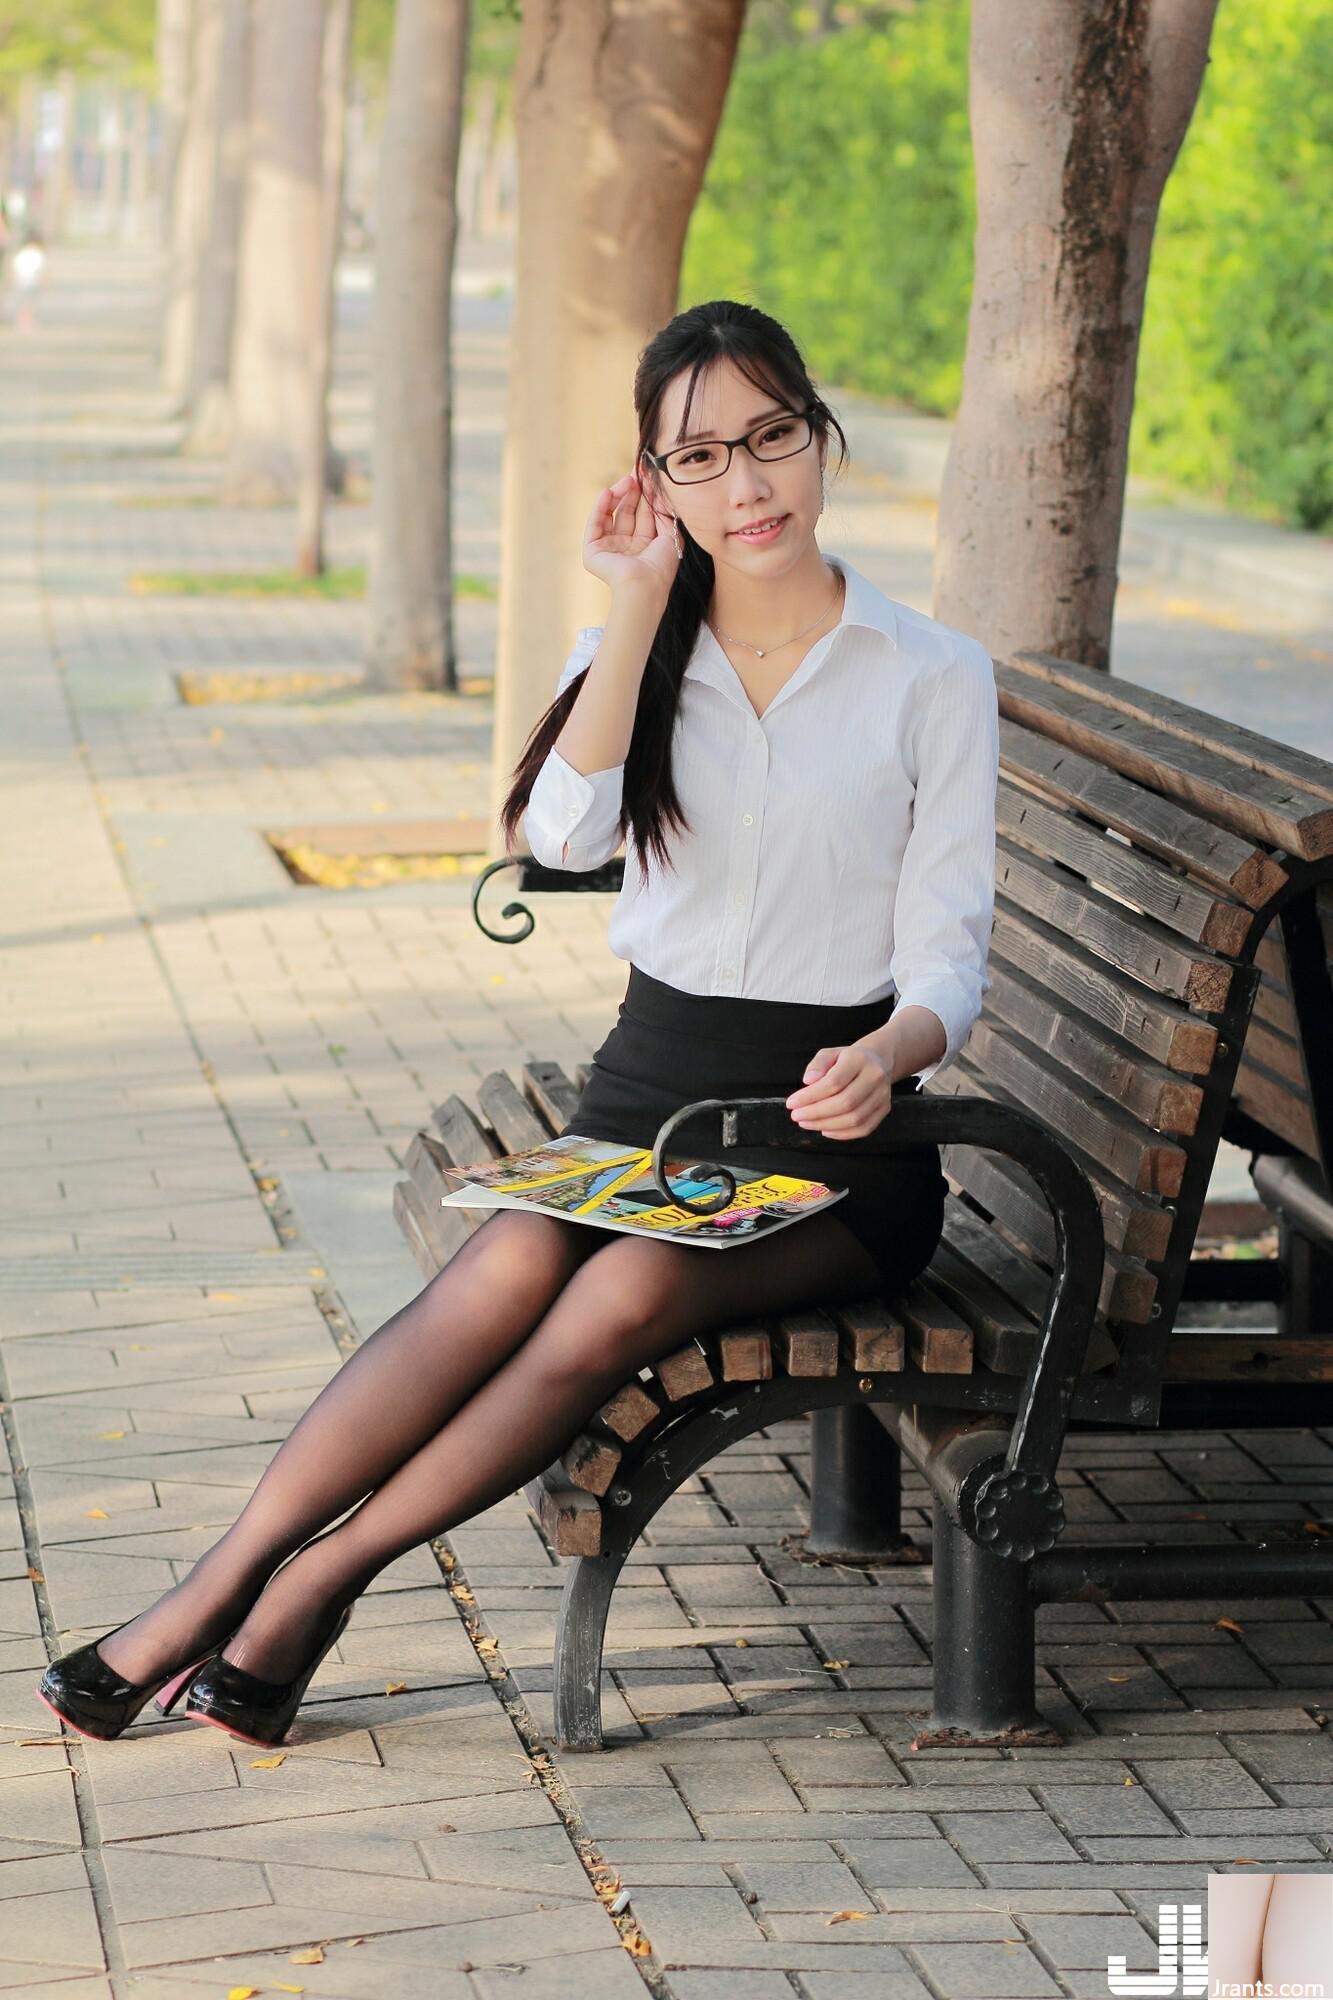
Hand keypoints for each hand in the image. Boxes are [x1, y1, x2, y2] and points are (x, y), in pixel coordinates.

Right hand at [582, 468, 680, 599]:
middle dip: (632, 491)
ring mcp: (609, 548)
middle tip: (637, 472)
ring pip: (611, 514)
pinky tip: (607, 492)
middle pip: (627, 511)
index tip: (649, 475)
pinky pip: (595, 523)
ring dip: (618, 495)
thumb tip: (660, 491)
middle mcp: (626, 546)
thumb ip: (664, 513)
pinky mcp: (593, 551)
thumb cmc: (661, 567)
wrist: (644, 585)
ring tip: (627, 480)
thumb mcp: (670, 535)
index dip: (646, 495)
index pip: (644, 514)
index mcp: (645, 546)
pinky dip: (600, 507)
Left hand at [785, 1044, 892, 1139]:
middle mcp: (875, 1077)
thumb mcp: (829, 1054)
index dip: (810, 1096)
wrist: (877, 1060)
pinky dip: (842, 1134)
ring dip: (826, 1124)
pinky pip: (864, 1128)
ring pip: (854, 1119)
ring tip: (806, 1123)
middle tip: (796, 1116)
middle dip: (816, 1113)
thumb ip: (816, 1065)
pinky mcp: (885, 1109)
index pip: (834, 1082)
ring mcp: (883, 1095)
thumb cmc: (847, 1059)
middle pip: (845, 1102)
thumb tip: (808, 1081)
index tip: (791, 1103)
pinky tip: (825, 1129)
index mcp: (859, 1059)